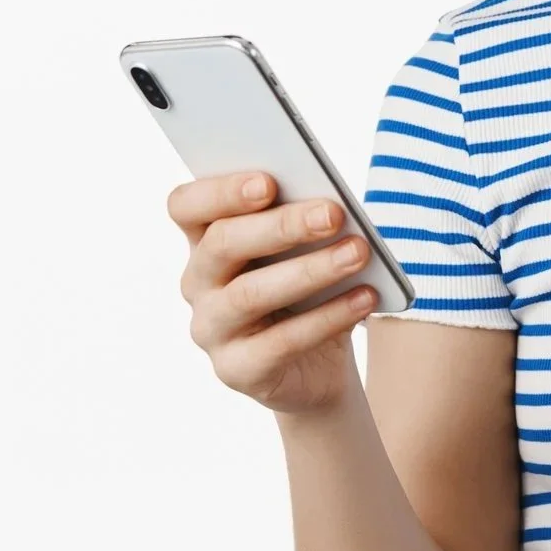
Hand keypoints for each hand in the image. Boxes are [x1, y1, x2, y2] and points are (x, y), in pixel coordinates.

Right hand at [170, 170, 382, 415]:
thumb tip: (331, 206)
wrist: (317, 369)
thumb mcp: (306, 252)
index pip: (186, 206)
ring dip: (310, 270)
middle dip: (282, 225)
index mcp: (205, 239)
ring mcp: (211, 329)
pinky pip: (280, 342)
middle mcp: (197, 282)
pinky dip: (328, 317)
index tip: (268, 181)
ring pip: (250, 293)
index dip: (220, 191)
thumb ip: (306, 223)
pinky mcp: (236, 369)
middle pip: (222, 243)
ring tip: (358, 253)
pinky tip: (364, 298)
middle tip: (334, 213)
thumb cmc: (309, 292)